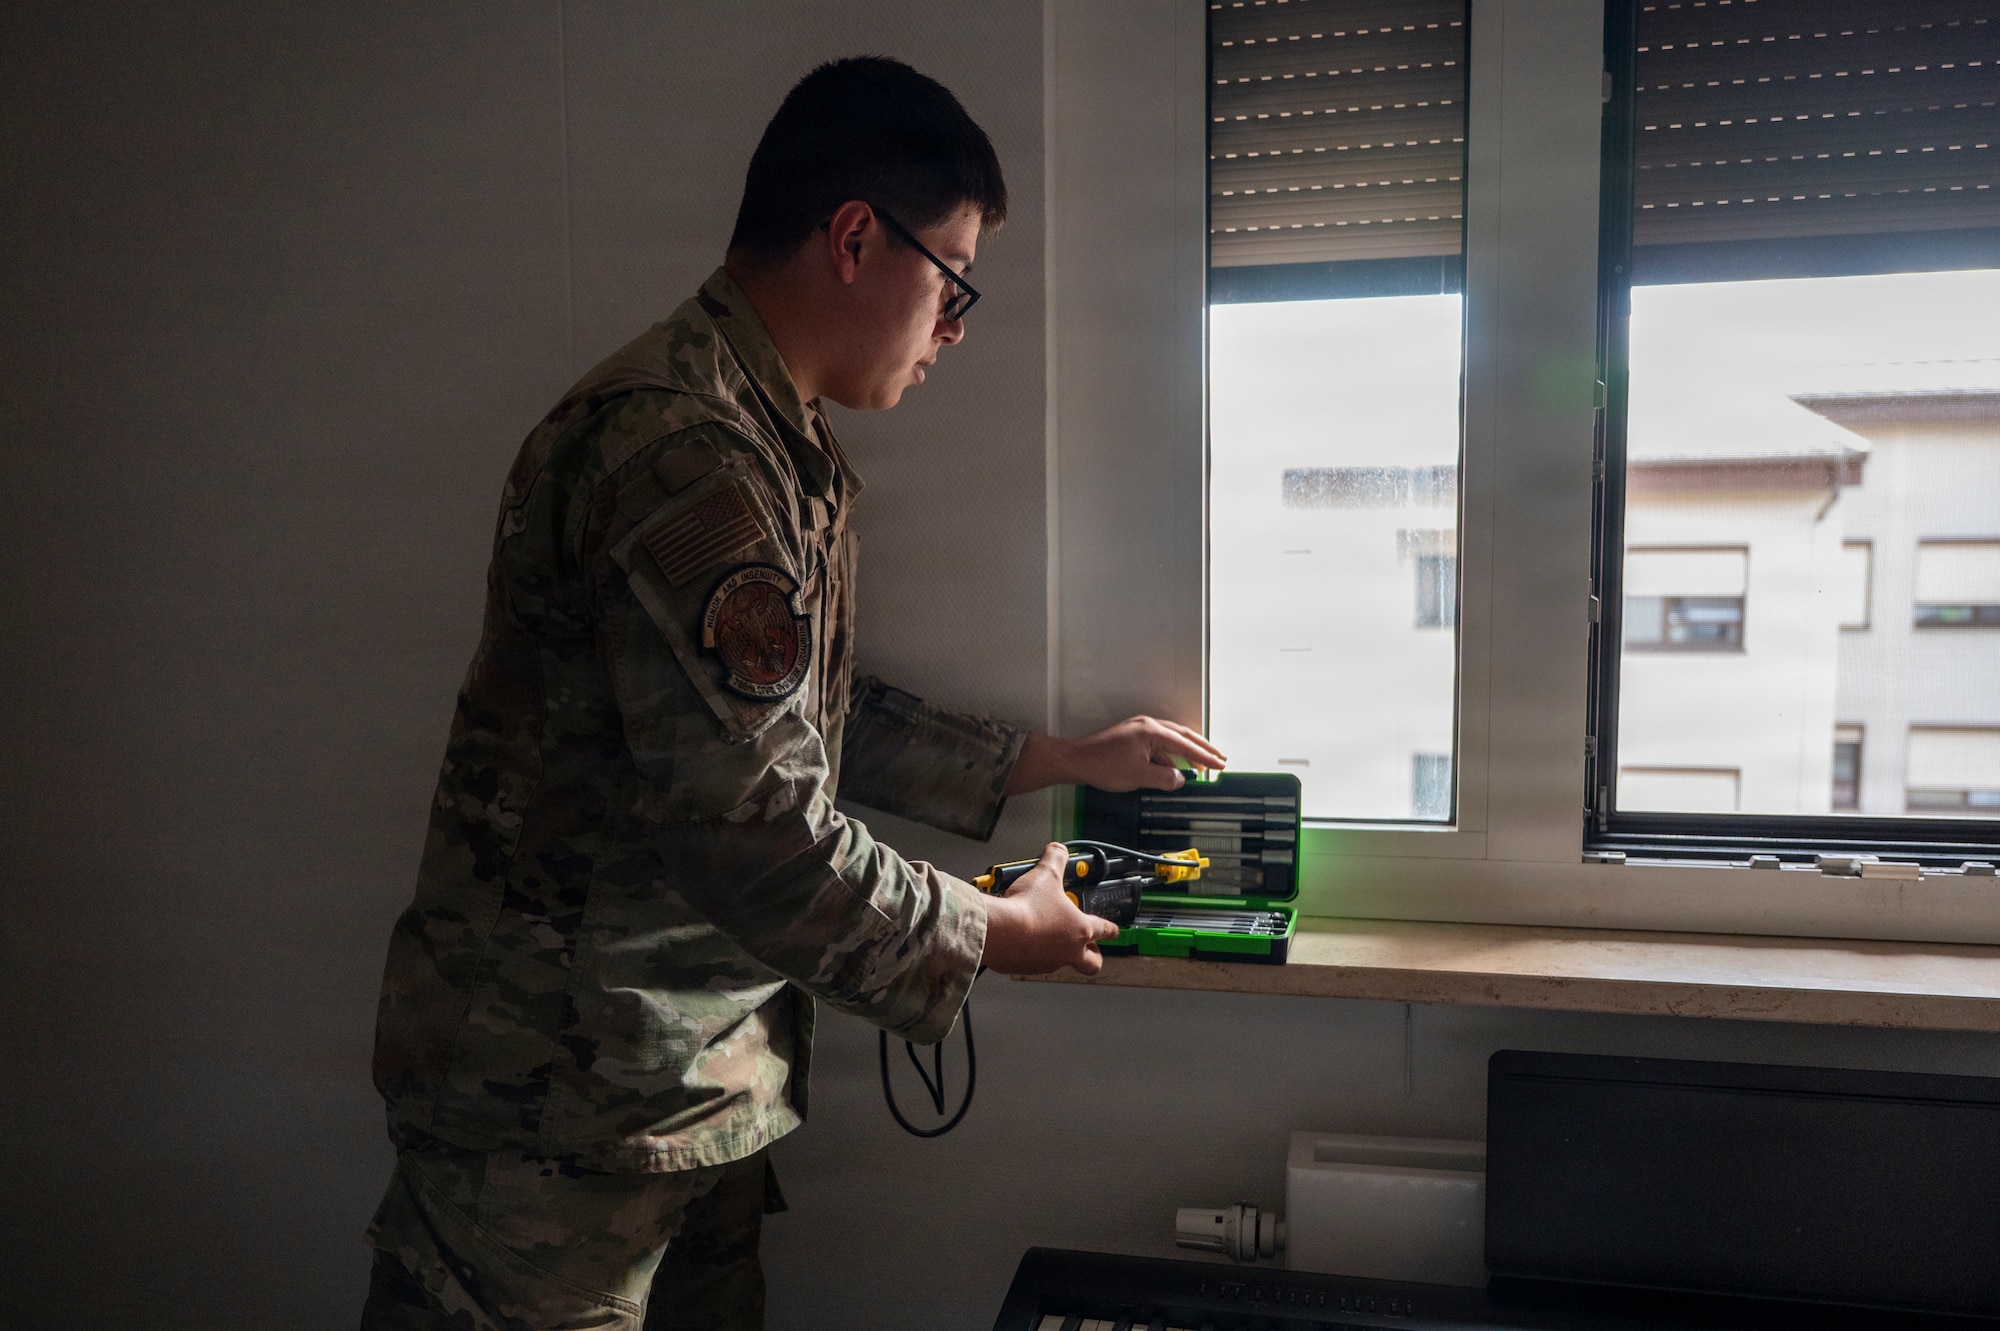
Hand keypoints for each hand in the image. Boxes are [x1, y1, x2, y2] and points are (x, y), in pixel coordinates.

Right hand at [976, 843, 1120, 975]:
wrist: (999, 931)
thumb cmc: (1027, 908)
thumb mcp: (1045, 875)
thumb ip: (1055, 860)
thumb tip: (1058, 850)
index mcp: (1080, 929)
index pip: (1104, 930)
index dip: (1111, 929)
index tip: (1115, 931)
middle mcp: (1068, 951)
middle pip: (1092, 963)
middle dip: (1094, 957)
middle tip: (1090, 950)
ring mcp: (1048, 963)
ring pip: (1062, 963)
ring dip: (1059, 952)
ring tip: (1047, 937)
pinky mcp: (1026, 968)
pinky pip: (1034, 964)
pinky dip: (1032, 954)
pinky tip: (1021, 940)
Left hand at [1004, 717, 1226, 795]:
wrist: (1076, 760)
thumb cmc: (1101, 764)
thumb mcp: (1139, 776)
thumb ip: (1164, 778)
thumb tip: (1180, 779)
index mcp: (1152, 731)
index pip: (1185, 745)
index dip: (1205, 756)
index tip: (1219, 764)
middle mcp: (1148, 725)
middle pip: (1183, 736)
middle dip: (1202, 748)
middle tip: (1219, 758)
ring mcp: (1139, 730)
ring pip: (1171, 740)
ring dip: (1187, 753)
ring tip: (1202, 766)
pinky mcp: (1133, 738)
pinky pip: (1159, 745)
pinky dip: (1170, 756)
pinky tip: (1174, 770)